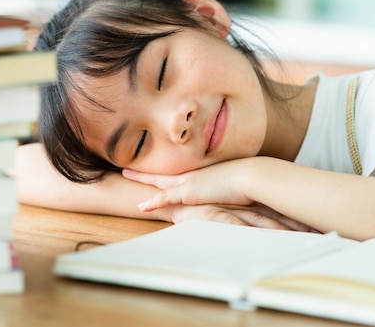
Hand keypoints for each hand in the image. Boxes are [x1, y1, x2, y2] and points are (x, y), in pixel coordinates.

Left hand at [123, 162, 317, 232]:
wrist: (250, 175)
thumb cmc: (246, 180)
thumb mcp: (231, 182)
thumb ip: (223, 186)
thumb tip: (225, 189)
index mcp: (199, 173)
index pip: (175, 172)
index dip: (162, 171)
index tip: (151, 170)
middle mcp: (190, 175)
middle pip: (161, 173)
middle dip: (143, 171)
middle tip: (126, 168)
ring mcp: (188, 183)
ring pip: (158, 181)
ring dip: (141, 179)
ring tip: (125, 175)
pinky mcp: (189, 193)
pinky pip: (166, 198)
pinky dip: (153, 201)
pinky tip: (141, 206)